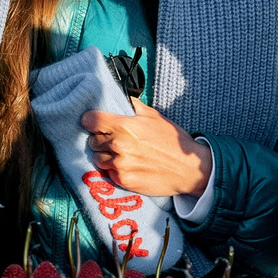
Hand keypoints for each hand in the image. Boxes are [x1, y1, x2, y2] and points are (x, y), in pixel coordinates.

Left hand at [81, 99, 212, 198]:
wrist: (188, 169)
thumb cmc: (172, 141)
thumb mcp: (155, 117)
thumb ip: (134, 106)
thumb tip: (122, 97)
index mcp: (125, 126)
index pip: (91, 120)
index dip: (90, 121)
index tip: (93, 123)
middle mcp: (119, 145)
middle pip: (92, 140)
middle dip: (100, 139)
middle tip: (113, 140)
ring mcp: (120, 164)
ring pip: (97, 158)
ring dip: (105, 156)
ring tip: (120, 154)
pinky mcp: (123, 180)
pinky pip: (108, 172)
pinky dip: (114, 170)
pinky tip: (127, 166)